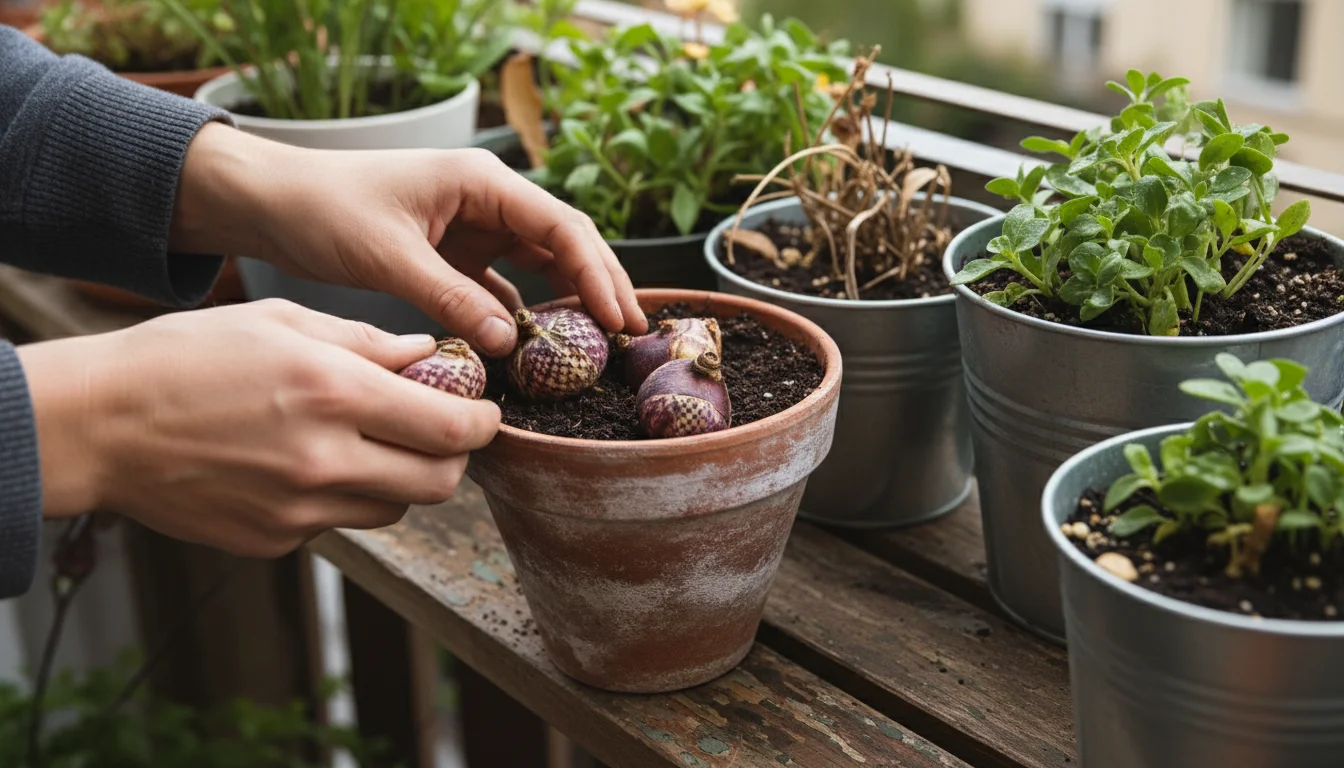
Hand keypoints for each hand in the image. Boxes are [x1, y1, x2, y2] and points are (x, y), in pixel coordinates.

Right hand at [17, 300, 498, 556]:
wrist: (100, 424)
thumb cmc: (186, 358)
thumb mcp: (282, 321)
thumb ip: (368, 342)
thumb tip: (429, 356)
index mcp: (334, 393)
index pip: (452, 428)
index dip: (482, 423)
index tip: (483, 413)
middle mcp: (326, 460)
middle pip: (440, 482)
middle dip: (453, 457)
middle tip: (439, 432)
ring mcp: (300, 509)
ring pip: (396, 509)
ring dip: (401, 479)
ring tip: (366, 442)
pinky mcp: (276, 540)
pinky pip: (340, 523)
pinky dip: (344, 497)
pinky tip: (306, 464)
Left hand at [170, 124, 647, 355]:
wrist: (273, 202)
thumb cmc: (325, 209)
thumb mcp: (389, 256)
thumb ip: (450, 299)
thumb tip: (508, 343)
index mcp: (481, 182)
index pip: (560, 226)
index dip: (596, 272)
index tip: (618, 318)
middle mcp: (488, 200)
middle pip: (564, 242)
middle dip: (601, 285)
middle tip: (631, 334)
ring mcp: (474, 227)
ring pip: (541, 264)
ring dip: (570, 300)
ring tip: (601, 343)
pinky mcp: (456, 254)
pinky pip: (505, 285)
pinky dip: (524, 312)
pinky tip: (538, 346)